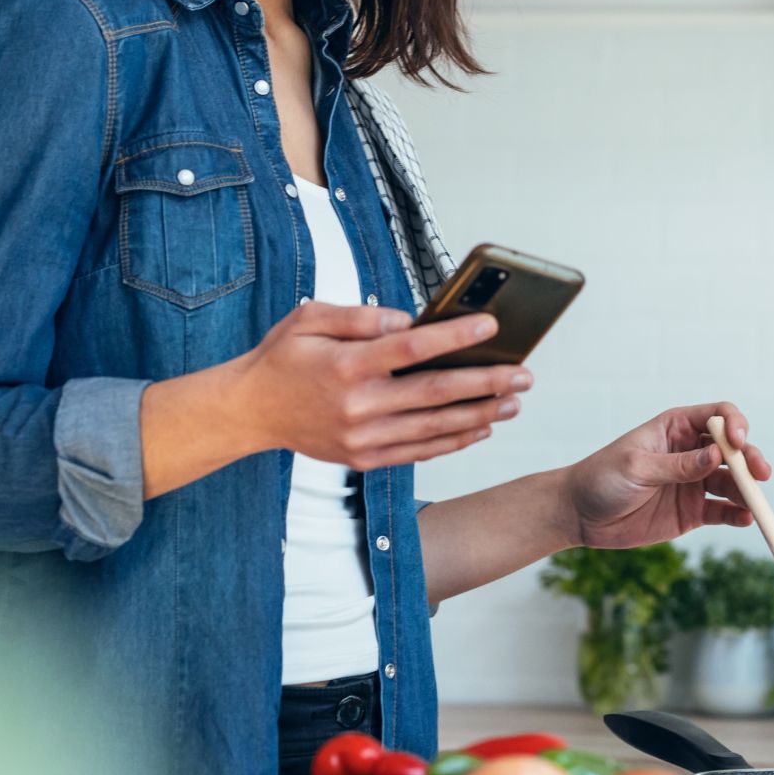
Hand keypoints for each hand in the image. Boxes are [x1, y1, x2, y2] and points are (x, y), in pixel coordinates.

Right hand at [232, 302, 532, 469]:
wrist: (250, 412)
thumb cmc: (283, 357)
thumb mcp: (308, 318)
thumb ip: (357, 316)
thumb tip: (405, 321)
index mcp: (346, 365)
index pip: (410, 348)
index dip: (453, 336)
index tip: (490, 324)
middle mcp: (358, 405)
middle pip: (434, 393)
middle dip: (485, 383)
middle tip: (524, 374)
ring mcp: (362, 438)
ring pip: (434, 428)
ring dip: (479, 415)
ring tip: (514, 402)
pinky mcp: (364, 459)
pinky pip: (419, 452)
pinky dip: (453, 442)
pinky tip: (481, 428)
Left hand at [562, 401, 771, 548]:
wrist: (579, 514)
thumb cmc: (601, 478)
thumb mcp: (636, 467)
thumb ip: (676, 465)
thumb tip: (717, 455)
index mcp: (675, 428)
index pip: (718, 416)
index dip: (735, 425)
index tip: (738, 443)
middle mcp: (690, 452)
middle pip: (733, 450)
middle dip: (750, 459)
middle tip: (761, 474)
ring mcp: (693, 482)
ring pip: (733, 481)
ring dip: (749, 490)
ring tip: (754, 504)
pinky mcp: (693, 512)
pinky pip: (724, 511)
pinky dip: (738, 514)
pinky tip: (745, 518)